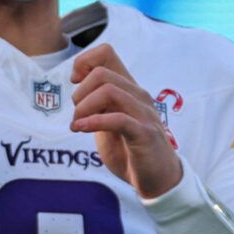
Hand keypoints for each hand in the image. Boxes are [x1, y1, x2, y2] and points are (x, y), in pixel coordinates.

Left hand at [69, 42, 182, 199]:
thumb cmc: (131, 152)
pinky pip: (118, 118)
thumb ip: (96, 106)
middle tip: (77, 114)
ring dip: (84, 108)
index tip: (75, 83)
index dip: (84, 62)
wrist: (157, 180)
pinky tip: (82, 129)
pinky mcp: (145, 134)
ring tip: (77, 124)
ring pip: (109, 91)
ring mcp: (144, 113)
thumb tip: (76, 89)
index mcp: (128, 89)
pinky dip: (94, 122)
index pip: (107, 53)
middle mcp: (138, 95)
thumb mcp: (107, 124)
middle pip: (102, 73)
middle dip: (80, 92)